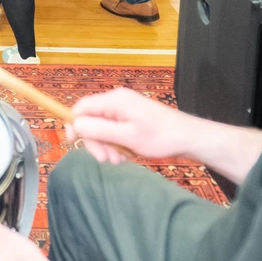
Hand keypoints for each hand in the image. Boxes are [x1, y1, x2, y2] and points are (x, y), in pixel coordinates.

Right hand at [67, 88, 200, 163]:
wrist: (189, 138)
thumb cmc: (160, 137)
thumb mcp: (127, 136)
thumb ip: (99, 130)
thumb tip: (75, 124)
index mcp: (115, 100)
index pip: (82, 106)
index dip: (73, 123)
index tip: (72, 142)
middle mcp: (117, 101)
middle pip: (92, 119)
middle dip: (95, 141)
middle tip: (104, 159)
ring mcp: (125, 110)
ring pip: (103, 128)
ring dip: (107, 146)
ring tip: (119, 160)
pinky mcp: (132, 119)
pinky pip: (115, 131)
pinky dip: (117, 144)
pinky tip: (126, 155)